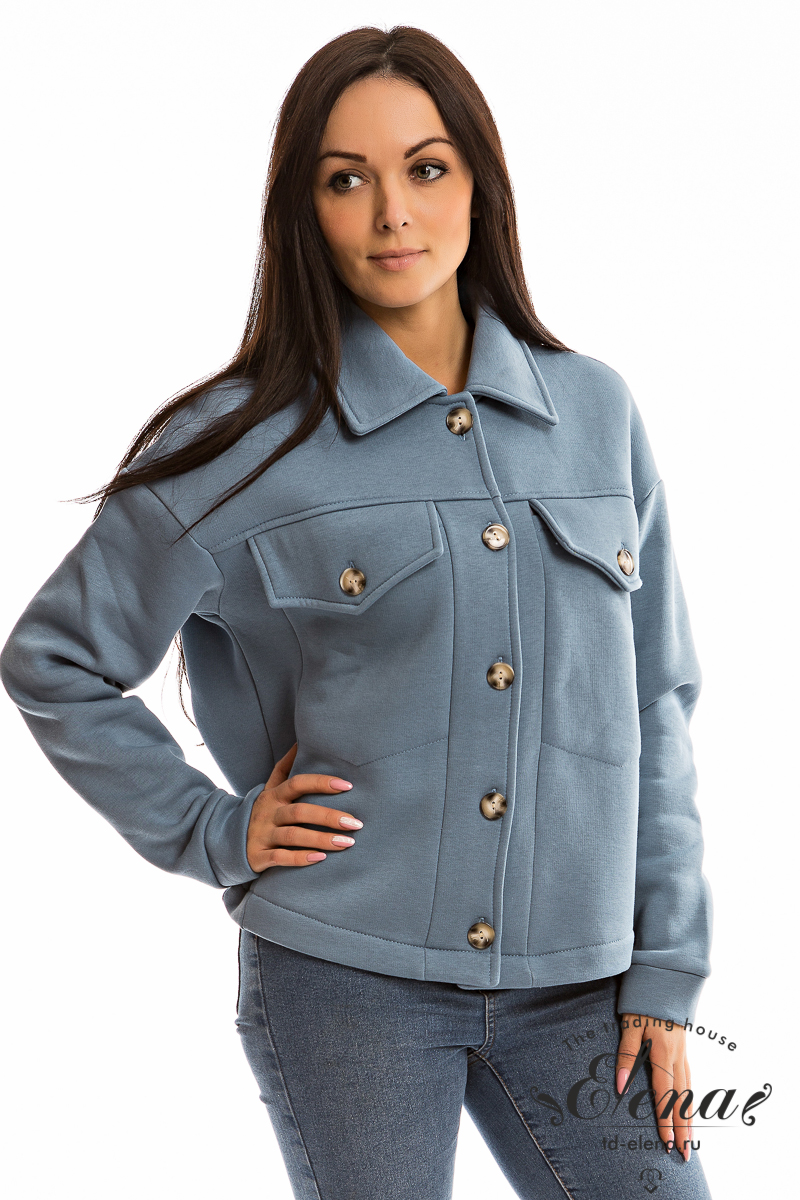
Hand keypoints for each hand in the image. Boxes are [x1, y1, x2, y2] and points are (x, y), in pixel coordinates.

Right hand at [246, 742, 361, 871]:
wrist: (229, 841)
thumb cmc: (261, 812)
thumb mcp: (269, 789)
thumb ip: (284, 767)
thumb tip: (300, 741)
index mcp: (274, 795)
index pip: (298, 783)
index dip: (321, 782)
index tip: (347, 786)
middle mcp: (268, 813)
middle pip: (299, 812)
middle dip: (329, 817)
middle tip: (356, 823)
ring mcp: (263, 835)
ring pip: (293, 837)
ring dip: (321, 840)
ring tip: (347, 842)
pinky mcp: (259, 857)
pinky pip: (281, 858)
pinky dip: (301, 859)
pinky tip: (321, 858)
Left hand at [616, 1013, 692, 1161]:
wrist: (663, 980)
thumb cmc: (643, 1002)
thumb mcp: (630, 1026)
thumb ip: (626, 1056)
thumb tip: (620, 1086)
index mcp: (664, 1053)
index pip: (665, 1095)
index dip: (666, 1121)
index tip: (667, 1143)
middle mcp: (678, 1057)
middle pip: (682, 1099)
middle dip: (684, 1128)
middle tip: (685, 1152)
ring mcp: (683, 1052)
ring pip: (689, 1091)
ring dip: (689, 1116)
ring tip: (690, 1138)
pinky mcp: (683, 1047)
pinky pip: (690, 1079)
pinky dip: (691, 1098)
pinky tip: (689, 1107)